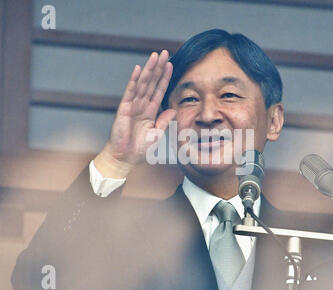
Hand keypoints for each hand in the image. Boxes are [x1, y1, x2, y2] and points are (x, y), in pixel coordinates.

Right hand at [94, 50, 175, 177]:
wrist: (125, 158)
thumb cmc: (139, 148)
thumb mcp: (156, 135)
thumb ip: (164, 122)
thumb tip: (173, 110)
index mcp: (150, 110)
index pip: (159, 90)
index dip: (165, 77)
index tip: (171, 64)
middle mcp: (142, 104)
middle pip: (151, 82)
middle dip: (158, 67)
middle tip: (164, 52)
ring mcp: (133, 105)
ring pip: (142, 83)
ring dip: (149, 69)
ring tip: (155, 55)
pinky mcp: (124, 109)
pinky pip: (130, 92)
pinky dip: (134, 80)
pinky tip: (138, 69)